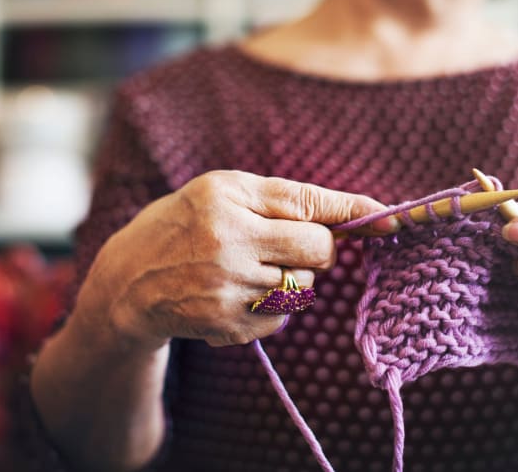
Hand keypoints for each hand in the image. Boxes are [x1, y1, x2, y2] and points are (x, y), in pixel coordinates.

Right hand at [81, 170, 398, 349]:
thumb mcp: (219, 192)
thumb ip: (278, 199)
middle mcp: (227, 240)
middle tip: (295, 247)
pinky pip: (282, 317)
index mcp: (226, 197)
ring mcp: (227, 287)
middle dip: (321, 250)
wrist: (127, 283)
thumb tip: (346, 217)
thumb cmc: (182, 225)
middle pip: (318, 250)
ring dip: (291, 278)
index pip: (306, 203)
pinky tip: (236, 295)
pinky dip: (272, 307)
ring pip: (304, 285)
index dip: (353, 211)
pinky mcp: (227, 324)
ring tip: (249, 269)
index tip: (390, 218)